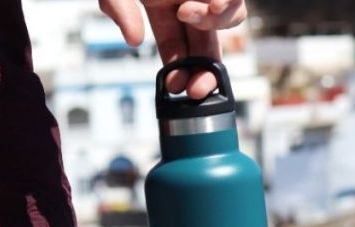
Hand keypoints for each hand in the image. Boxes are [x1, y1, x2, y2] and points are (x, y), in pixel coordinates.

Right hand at [99, 0, 246, 98]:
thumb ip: (118, 9)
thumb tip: (134, 42)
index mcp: (164, 8)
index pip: (179, 48)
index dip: (181, 70)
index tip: (177, 88)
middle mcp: (188, 1)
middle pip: (208, 45)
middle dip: (205, 71)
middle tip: (196, 89)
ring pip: (229, 20)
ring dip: (212, 26)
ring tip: (186, 12)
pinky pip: (236, 1)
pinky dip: (226, 9)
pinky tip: (214, 5)